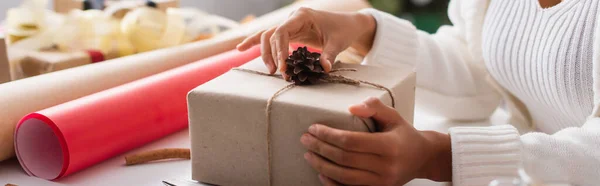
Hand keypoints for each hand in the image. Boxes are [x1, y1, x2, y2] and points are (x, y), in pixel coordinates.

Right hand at [236, 7, 376, 77]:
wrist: (348, 24)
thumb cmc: (343, 31)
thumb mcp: (338, 43)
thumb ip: (329, 55)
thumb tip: (324, 69)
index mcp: (302, 16)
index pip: (282, 31)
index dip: (279, 50)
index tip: (283, 67)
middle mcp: (292, 18)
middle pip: (272, 35)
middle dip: (272, 55)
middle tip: (279, 73)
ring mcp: (289, 25)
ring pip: (268, 37)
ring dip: (266, 53)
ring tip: (270, 71)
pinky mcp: (290, 33)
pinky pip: (270, 37)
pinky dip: (255, 42)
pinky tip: (240, 49)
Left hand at [300, 97, 452, 185]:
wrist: (423, 158)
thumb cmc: (404, 134)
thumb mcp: (393, 115)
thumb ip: (374, 107)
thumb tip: (351, 108)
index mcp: (390, 146)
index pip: (351, 141)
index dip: (329, 135)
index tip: (314, 128)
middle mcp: (386, 167)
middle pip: (344, 159)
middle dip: (320, 148)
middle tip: (306, 139)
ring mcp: (382, 182)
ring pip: (344, 176)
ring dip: (322, 165)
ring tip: (309, 154)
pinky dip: (332, 183)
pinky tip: (321, 172)